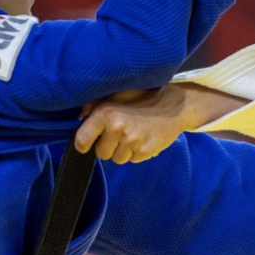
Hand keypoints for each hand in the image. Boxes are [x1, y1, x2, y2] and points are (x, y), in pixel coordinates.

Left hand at [76, 86, 190, 163]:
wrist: (174, 104)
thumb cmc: (142, 97)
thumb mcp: (117, 94)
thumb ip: (95, 105)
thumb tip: (80, 118)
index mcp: (106, 113)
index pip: (82, 140)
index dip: (83, 144)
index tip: (87, 144)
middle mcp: (117, 128)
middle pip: (101, 153)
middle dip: (108, 146)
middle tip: (120, 133)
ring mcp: (132, 141)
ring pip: (117, 159)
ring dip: (123, 151)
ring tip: (134, 135)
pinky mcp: (145, 151)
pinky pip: (133, 160)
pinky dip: (136, 152)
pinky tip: (144, 138)